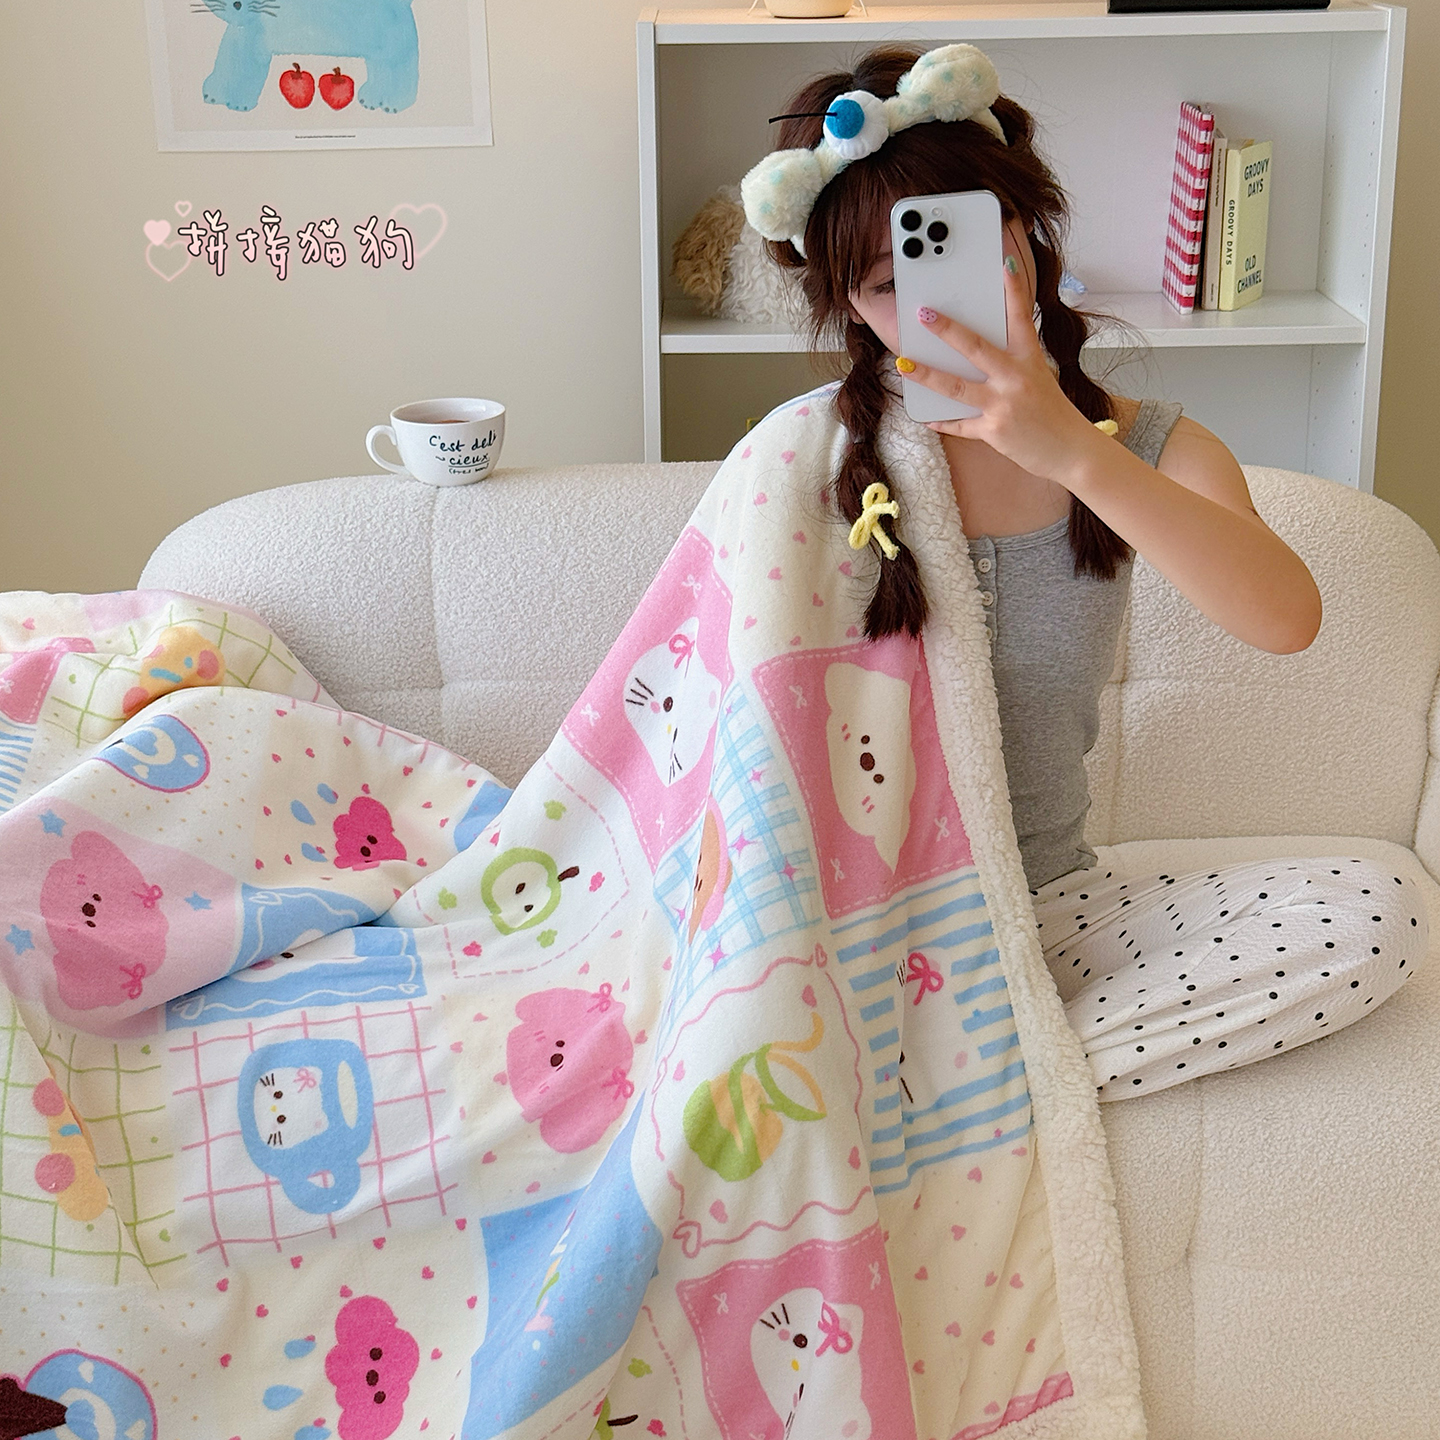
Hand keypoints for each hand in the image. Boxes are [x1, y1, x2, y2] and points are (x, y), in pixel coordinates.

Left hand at [897, 259, 1111, 487]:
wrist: (1070, 451)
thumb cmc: (1053, 414)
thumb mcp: (1038, 379)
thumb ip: (1009, 366)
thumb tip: (973, 358)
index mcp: (1030, 360)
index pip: (1021, 318)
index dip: (1014, 290)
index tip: (1005, 264)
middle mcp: (1016, 378)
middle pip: (975, 348)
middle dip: (946, 330)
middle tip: (924, 314)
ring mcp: (1003, 405)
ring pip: (956, 387)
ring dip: (927, 375)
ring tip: (904, 365)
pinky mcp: (994, 431)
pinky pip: (960, 425)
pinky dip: (942, 422)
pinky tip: (925, 417)